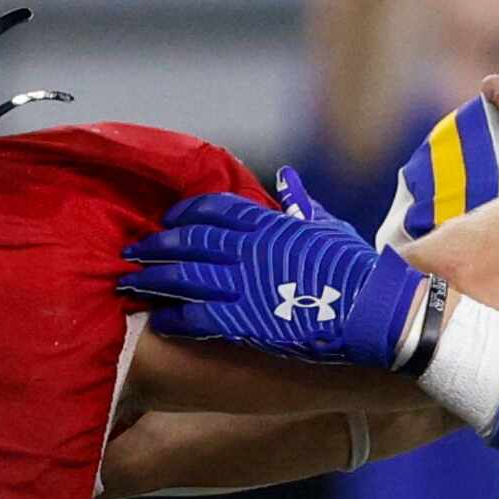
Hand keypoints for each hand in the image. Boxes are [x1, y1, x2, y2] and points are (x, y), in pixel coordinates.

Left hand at [120, 168, 425, 367]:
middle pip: (189, 241)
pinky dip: (172, 317)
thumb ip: (301, 202)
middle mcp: (248, 250)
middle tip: (133, 249)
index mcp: (268, 224)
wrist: (370, 310)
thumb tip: (289, 177)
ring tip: (128, 281)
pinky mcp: (243, 321)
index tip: (168, 218)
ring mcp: (243, 285)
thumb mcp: (327, 225)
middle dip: (157, 244)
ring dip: (152, 278)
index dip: (185, 212)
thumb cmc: (355, 268)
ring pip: (184, 277)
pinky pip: (196, 317)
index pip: (214, 208)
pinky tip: (156, 318)